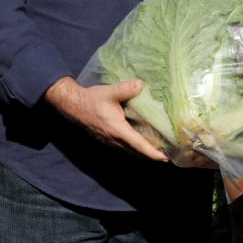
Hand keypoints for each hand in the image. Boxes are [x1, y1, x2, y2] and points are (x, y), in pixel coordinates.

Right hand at [42, 77, 168, 161]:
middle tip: (169, 154)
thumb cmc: (91, 100)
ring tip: (158, 149)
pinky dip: (135, 148)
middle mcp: (115, 141)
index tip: (166, 158)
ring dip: (143, 153)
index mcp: (118, 131)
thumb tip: (141, 84)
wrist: (73, 107)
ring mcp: (110, 142)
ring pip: (131, 152)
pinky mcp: (107, 140)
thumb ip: (125, 89)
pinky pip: (124, 148)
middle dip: (152, 155)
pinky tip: (141, 141)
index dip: (153, 153)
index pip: (139, 146)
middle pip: (137, 153)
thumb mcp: (109, 92)